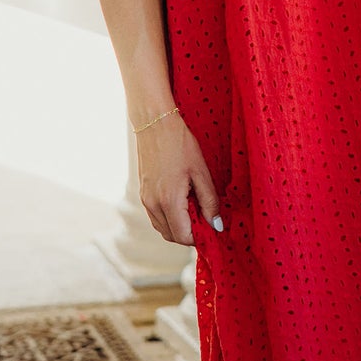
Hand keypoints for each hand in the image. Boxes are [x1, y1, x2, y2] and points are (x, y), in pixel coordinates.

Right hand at [137, 115, 221, 245]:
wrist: (154, 123)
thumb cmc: (179, 143)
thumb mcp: (201, 172)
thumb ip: (210, 201)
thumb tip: (216, 225)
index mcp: (168, 201)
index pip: (184, 236)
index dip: (200, 236)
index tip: (213, 226)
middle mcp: (153, 204)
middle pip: (172, 236)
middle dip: (190, 233)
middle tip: (206, 217)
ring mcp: (145, 200)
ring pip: (163, 228)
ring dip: (179, 226)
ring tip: (195, 207)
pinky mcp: (143, 194)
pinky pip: (156, 217)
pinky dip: (170, 217)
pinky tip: (182, 201)